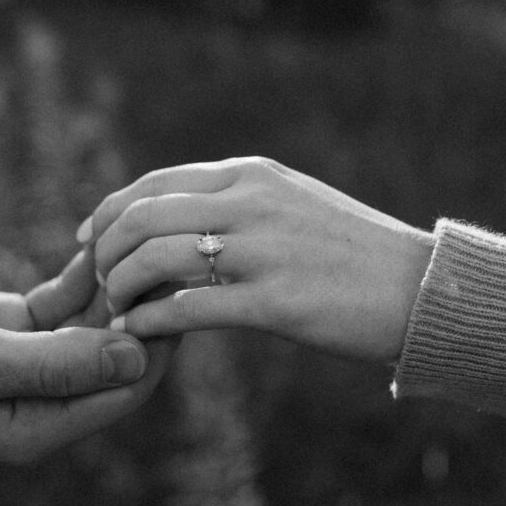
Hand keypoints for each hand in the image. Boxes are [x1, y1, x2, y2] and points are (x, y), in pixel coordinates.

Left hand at [78, 157, 433, 362]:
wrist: (417, 287)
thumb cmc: (349, 250)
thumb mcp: (291, 202)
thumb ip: (236, 200)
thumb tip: (176, 213)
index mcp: (252, 174)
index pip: (156, 182)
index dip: (110, 209)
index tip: (88, 237)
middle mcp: (252, 203)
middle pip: (145, 216)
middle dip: (106, 250)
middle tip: (97, 281)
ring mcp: (264, 251)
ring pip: (157, 258)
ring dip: (122, 286)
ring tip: (115, 308)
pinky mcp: (276, 302)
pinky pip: (189, 307)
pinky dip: (150, 319)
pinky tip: (138, 331)